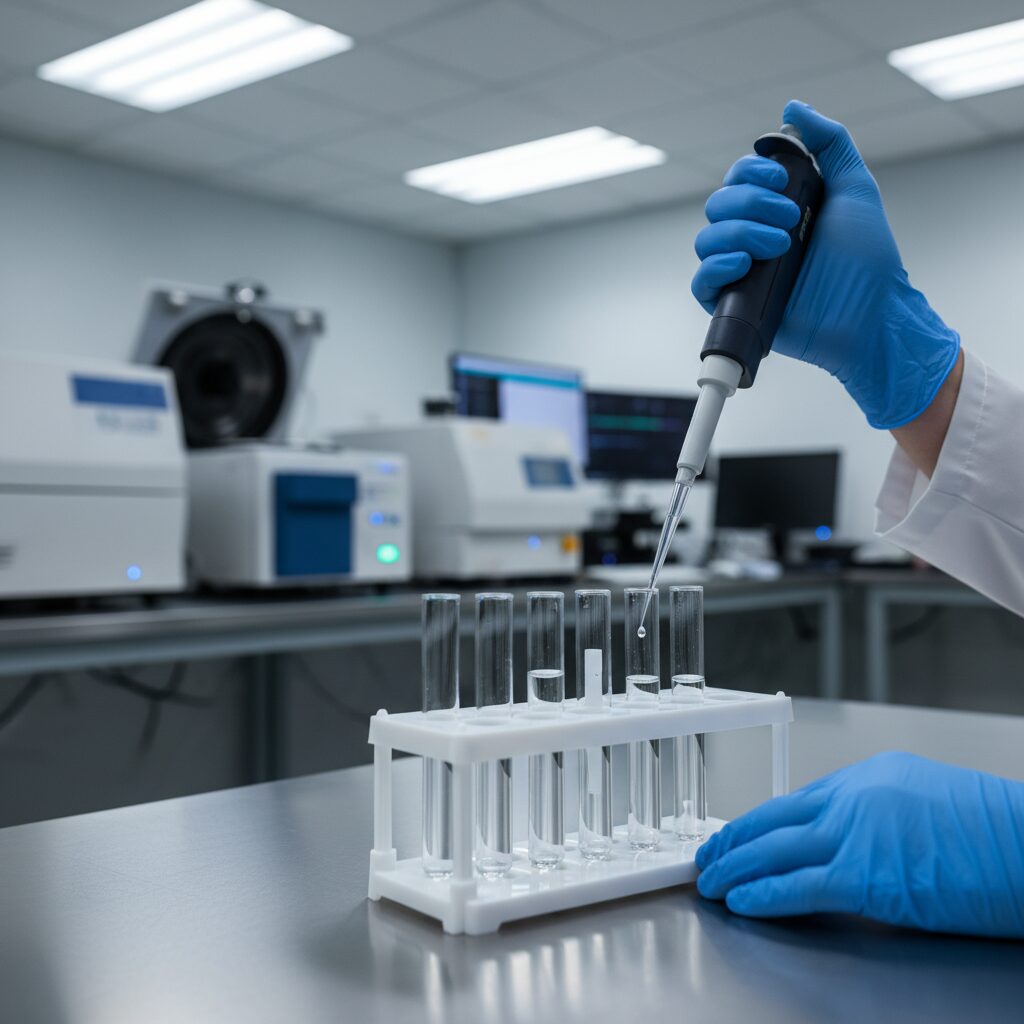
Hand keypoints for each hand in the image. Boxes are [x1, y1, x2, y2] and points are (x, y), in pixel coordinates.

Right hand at [691, 101, 959, 429]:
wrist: (871, 315)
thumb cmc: (868, 260)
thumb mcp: (855, 187)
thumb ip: (829, 141)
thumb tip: (792, 108)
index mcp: (775, 210)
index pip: (737, 180)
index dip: (750, 173)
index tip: (783, 180)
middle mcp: (754, 238)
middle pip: (717, 205)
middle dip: (750, 203)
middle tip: (792, 218)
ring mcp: (743, 272)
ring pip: (706, 239)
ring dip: (739, 234)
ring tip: (781, 247)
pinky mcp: (736, 305)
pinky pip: (701, 283)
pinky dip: (716, 268)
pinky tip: (745, 265)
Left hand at [695, 751, 1023, 937]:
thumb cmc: (992, 831)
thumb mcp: (922, 799)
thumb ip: (875, 816)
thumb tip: (847, 840)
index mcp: (866, 778)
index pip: (795, 801)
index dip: (759, 823)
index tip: (737, 835)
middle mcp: (852, 798)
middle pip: (772, 820)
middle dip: (732, 840)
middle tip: (707, 856)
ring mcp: (855, 835)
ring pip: (774, 850)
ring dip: (736, 868)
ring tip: (711, 882)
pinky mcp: (865, 876)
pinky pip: (798, 886)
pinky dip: (763, 894)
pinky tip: (742, 901)